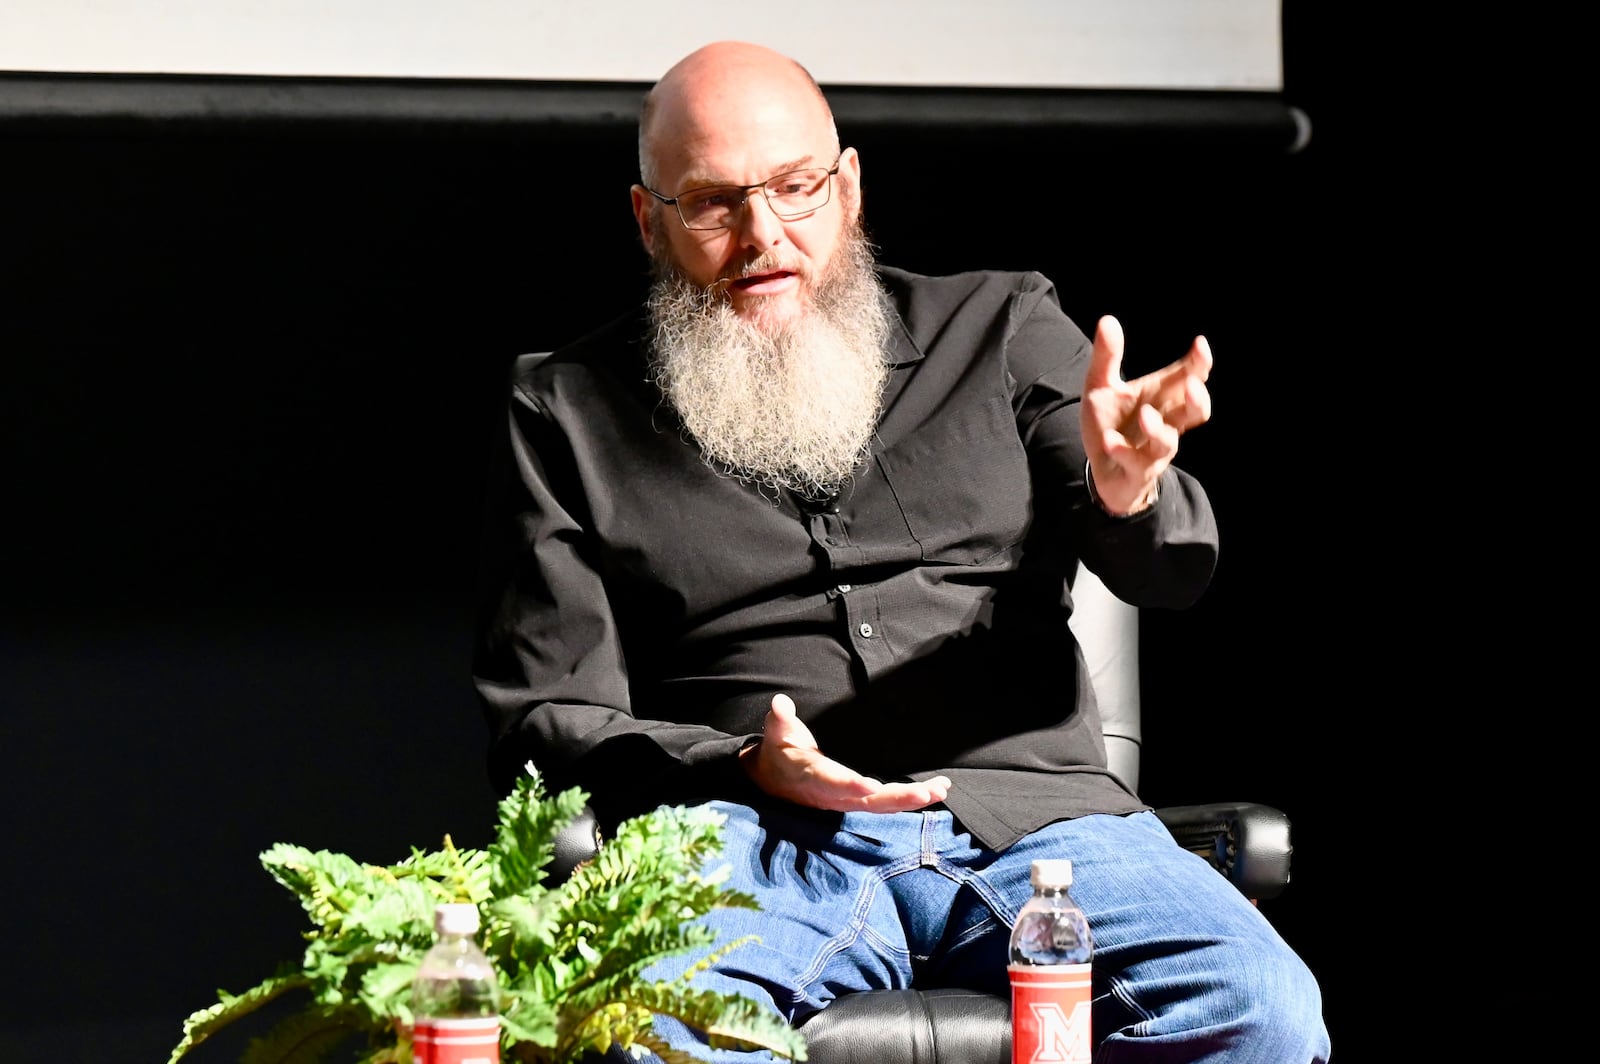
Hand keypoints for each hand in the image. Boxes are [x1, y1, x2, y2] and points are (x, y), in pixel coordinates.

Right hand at [741, 694, 950, 811]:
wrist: (776, 781)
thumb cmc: (781, 752)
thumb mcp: (777, 734)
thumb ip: (780, 720)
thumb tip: (780, 702)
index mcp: (813, 776)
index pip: (832, 782)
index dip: (849, 786)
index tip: (869, 785)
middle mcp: (834, 794)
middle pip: (868, 801)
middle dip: (898, 798)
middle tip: (926, 793)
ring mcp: (848, 801)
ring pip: (882, 805)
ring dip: (911, 800)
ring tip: (939, 790)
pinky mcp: (858, 801)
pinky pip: (886, 803)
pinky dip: (910, 800)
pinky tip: (935, 792)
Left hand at [1081, 315, 1212, 514]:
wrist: (1101, 472)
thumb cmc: (1110, 425)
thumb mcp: (1101, 388)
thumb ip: (1107, 358)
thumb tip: (1108, 319)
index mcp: (1161, 399)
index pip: (1189, 379)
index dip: (1199, 364)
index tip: (1200, 345)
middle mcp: (1164, 424)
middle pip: (1196, 413)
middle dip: (1197, 399)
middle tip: (1191, 384)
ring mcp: (1152, 451)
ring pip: (1168, 443)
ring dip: (1158, 429)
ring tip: (1145, 414)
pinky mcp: (1135, 473)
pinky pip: (1136, 465)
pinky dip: (1124, 451)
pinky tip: (1110, 441)